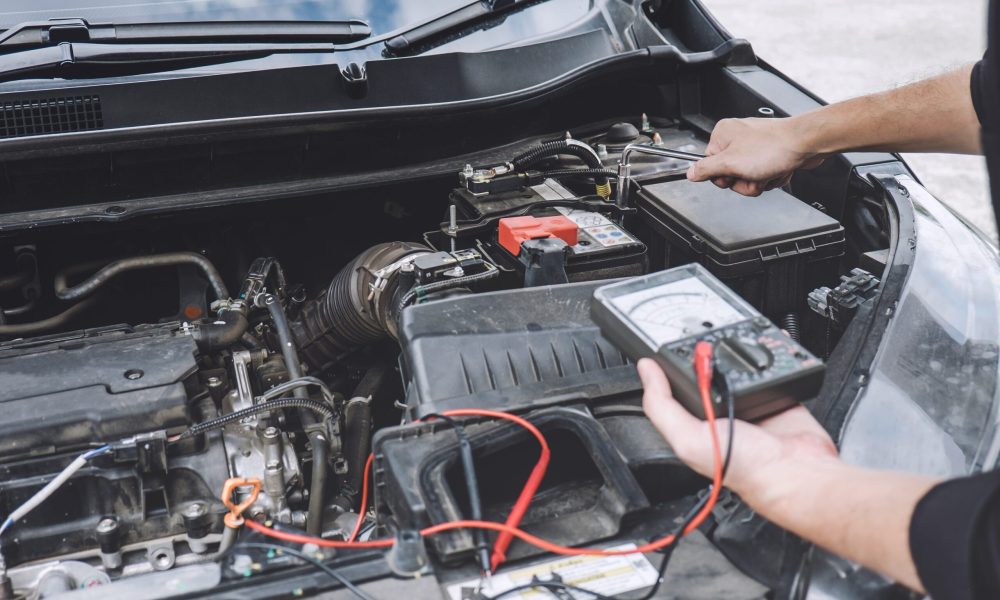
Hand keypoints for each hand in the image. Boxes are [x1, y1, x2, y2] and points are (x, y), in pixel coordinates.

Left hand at [636, 358, 837, 497]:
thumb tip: (645, 372)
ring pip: (734, 366)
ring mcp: (747, 402)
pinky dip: (765, 353)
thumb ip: (661, 406)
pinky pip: (767, 366)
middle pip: (703, 374)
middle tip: (698, 343)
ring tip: (724, 339)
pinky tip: (759, 345)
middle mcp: (719, 412)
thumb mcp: (687, 439)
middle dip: (700, 356)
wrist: (794, 470)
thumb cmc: (745, 469)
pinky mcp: (773, 393)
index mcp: (694, 424)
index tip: (659, 348)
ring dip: (731, 351)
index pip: (671, 391)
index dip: (664, 370)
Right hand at [686, 117, 824, 196]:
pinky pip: (762, 174)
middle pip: (729, 174)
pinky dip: (771, 177)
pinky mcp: (769, 152)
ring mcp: (755, 145)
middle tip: (754, 175)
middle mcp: (737, 137)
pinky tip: (777, 169)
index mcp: (723, 134)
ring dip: (759, 181)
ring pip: (747, 177)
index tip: (734, 174)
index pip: (710, 165)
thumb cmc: (773, 148)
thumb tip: (690, 173)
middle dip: (744, 182)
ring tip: (768, 172)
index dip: (723, 176)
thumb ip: (706, 169)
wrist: (806, 144)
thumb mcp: (730, 163)